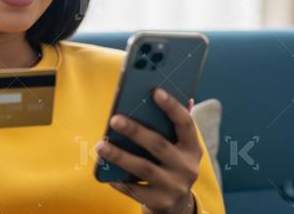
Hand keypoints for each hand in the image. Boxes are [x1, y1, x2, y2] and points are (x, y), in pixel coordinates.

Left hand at [97, 88, 201, 213]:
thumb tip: (169, 95)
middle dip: (136, 131)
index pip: (186, 123)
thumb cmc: (172, 165)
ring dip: (120, 156)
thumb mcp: (179, 148)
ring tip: (101, 146)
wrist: (177, 205)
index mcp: (193, 148)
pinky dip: (119, 180)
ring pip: (144, 168)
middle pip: (159, 145)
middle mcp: (187, 167)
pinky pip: (135, 189)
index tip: (155, 91)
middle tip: (115, 119)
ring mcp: (174, 186)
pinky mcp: (160, 202)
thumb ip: (172, 126)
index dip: (172, 107)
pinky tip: (105, 172)